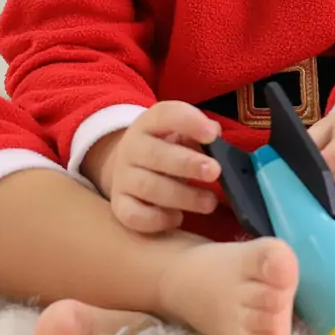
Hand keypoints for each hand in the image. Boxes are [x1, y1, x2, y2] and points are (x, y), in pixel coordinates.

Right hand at [88, 100, 222, 235]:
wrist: (128, 167)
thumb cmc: (166, 149)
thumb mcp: (180, 133)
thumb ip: (199, 132)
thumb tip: (214, 133)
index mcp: (149, 124)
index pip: (166, 115)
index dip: (189, 122)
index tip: (212, 135)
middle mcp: (131, 148)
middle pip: (156, 155)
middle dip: (188, 164)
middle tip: (215, 171)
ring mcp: (123, 178)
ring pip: (149, 187)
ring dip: (183, 196)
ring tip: (209, 202)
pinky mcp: (120, 206)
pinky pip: (133, 216)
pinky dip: (157, 219)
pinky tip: (178, 218)